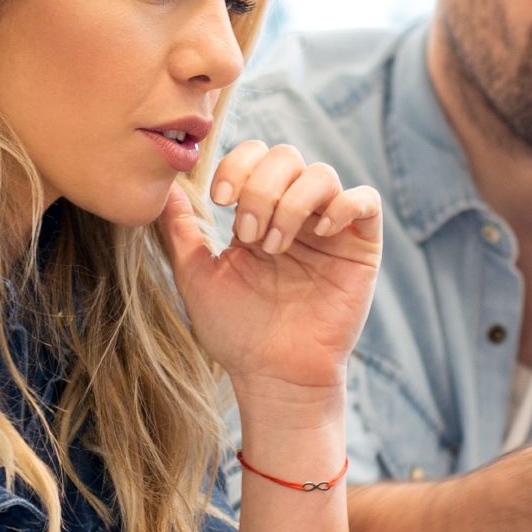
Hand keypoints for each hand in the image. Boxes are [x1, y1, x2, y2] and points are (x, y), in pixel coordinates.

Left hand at [157, 141, 382, 405]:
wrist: (273, 375)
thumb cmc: (236, 332)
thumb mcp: (198, 275)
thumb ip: (182, 230)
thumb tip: (165, 187)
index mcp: (259, 213)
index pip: (254, 156)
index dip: (237, 166)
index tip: (220, 200)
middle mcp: (296, 213)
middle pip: (286, 156)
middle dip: (261, 188)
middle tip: (248, 234)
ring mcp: (330, 229)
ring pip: (322, 173)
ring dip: (292, 203)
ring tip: (276, 246)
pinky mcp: (362, 247)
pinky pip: (366, 201)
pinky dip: (343, 205)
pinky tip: (320, 234)